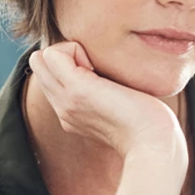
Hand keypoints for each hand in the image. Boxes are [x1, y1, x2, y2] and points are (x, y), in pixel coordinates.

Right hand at [28, 42, 187, 162]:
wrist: (154, 146)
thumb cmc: (151, 127)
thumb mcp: (124, 108)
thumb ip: (112, 95)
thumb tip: (115, 76)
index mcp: (72, 114)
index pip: (52, 77)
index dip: (71, 64)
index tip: (101, 74)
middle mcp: (63, 108)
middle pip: (40, 65)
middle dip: (66, 55)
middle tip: (97, 66)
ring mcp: (66, 100)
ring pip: (40, 58)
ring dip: (68, 51)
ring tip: (96, 67)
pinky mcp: (76, 89)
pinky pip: (53, 53)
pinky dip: (74, 49)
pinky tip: (97, 66)